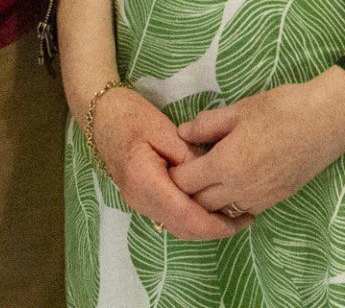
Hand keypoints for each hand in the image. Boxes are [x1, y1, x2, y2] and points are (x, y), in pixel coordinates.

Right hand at [88, 86, 249, 240]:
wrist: (100, 114)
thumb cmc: (130, 115)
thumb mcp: (164, 130)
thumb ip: (188, 157)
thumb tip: (212, 177)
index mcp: (145, 183)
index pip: (186, 216)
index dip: (215, 224)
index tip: (241, 220)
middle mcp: (140, 200)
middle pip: (182, 228)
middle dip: (214, 230)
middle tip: (245, 219)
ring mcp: (138, 202)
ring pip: (176, 226)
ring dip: (203, 227)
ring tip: (232, 216)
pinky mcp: (141, 198)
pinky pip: (169, 217)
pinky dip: (191, 218)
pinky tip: (209, 207)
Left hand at [170, 69, 344, 218]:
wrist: (327, 122)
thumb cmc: (282, 109)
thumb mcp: (239, 109)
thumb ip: (206, 125)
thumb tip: (182, 134)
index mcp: (225, 166)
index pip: (184, 183)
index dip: (173, 174)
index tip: (171, 161)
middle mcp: (239, 190)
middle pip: (198, 204)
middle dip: (187, 192)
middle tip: (185, 171)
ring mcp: (258, 199)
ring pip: (220, 212)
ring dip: (208, 201)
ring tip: (206, 180)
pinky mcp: (275, 201)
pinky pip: (242, 210)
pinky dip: (231, 203)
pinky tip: (232, 183)